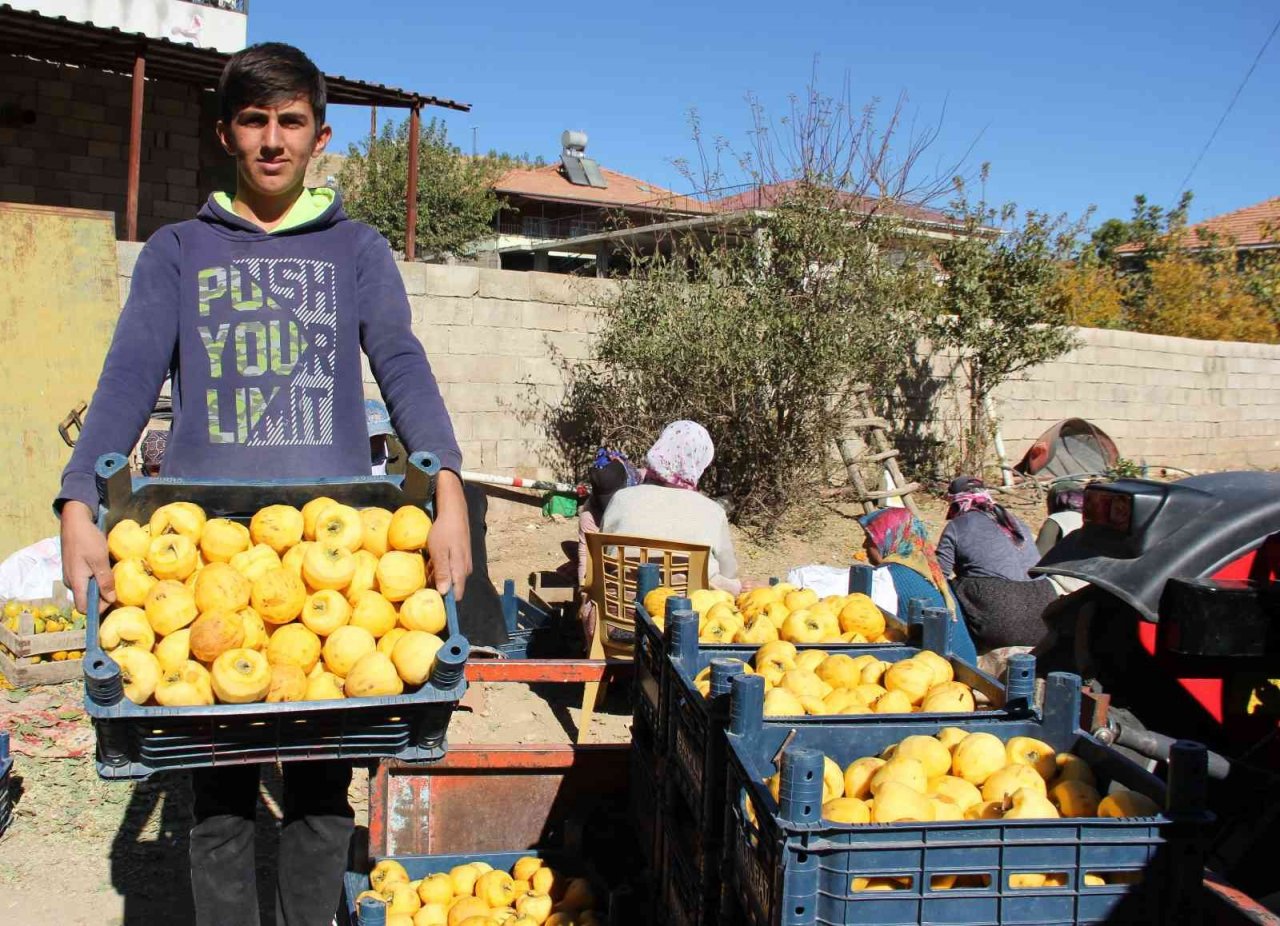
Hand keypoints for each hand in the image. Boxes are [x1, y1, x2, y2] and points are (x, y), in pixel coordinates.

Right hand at [60, 501, 114, 612]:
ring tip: (113, 577)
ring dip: (100, 587)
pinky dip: (96, 578)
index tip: (112, 601)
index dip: (97, 609)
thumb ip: (105, 580)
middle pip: (86, 599)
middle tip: (117, 588)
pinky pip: (86, 580)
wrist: (74, 521)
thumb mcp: (99, 560)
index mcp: (76, 582)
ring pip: (87, 589)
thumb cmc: (87, 539)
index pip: (83, 607)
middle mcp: (72, 582)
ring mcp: (72, 574)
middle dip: (101, 598)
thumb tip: (110, 600)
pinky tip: (106, 570)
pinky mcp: (75, 568)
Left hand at [426, 470, 471, 599]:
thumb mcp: (438, 552)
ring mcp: (464, 563)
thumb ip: (442, 572)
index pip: (455, 596)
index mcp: (460, 571)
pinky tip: (432, 559)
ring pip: (450, 577)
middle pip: (451, 587)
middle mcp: (465, 570)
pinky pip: (450, 569)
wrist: (454, 511)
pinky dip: (441, 567)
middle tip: (424, 577)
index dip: (443, 600)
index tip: (429, 598)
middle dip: (438, 586)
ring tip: (427, 566)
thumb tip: (443, 593)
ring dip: (438, 575)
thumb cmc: (445, 531)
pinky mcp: (461, 556)